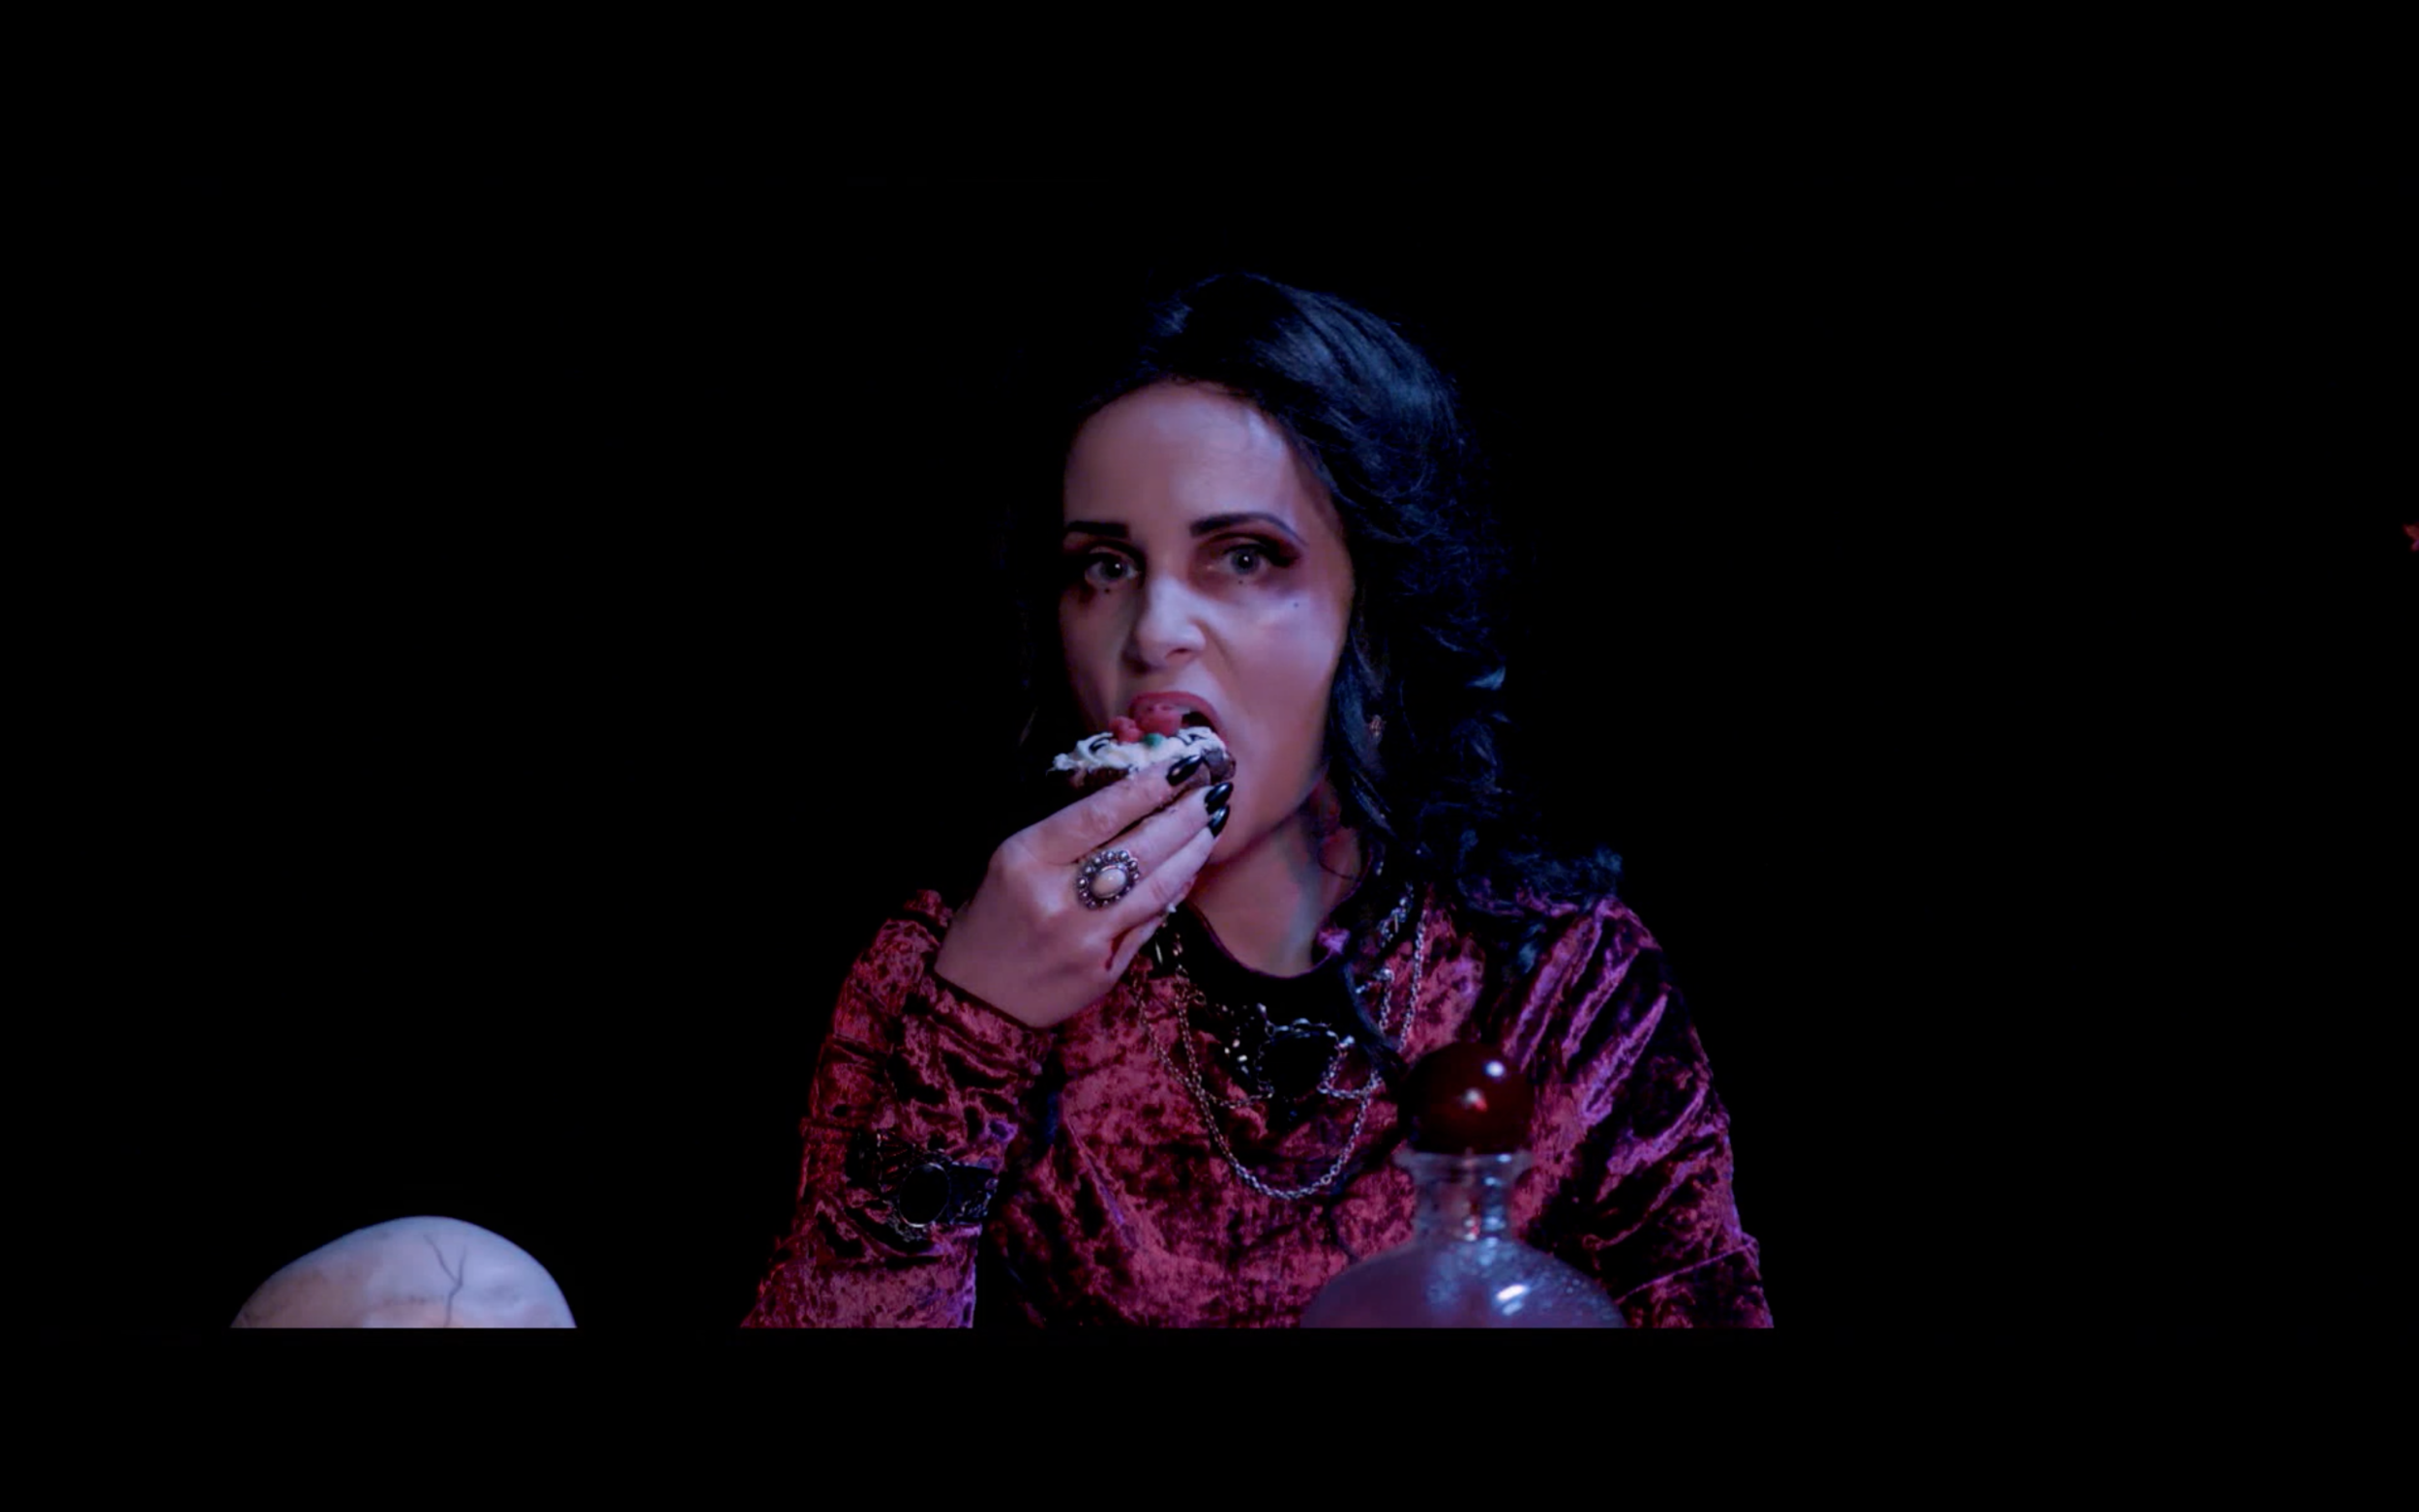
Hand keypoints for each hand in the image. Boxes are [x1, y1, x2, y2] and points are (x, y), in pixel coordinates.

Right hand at [933, 753, 1232, 1031]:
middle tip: (1213, 791)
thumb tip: (1130, 796)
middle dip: (1184, 816)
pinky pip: (1150, 923)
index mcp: (1026, 859)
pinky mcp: (1104, 970)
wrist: (977, 997)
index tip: (1180, 766)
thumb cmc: (992, 917)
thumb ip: (1063, 831)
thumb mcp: (1010, 860)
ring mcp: (1085, 938)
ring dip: (1191, 852)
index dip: (1147, 788)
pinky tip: (1190, 869)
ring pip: (1155, 887)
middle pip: (1138, 848)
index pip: (1099, 814)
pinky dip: (1174, 892)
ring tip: (1212, 823)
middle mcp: (1057, 898)